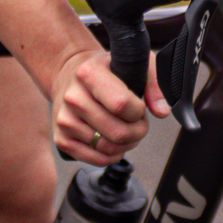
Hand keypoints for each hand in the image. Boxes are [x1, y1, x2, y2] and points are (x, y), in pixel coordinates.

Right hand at [49, 45, 169, 164]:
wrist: (70, 76)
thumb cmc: (105, 70)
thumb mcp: (132, 63)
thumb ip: (153, 83)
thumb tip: (161, 111)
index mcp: (88, 73)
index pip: (121, 104)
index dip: (138, 112)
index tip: (138, 106)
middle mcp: (72, 97)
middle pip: (118, 132)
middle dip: (137, 132)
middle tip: (137, 123)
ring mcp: (65, 120)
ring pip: (108, 148)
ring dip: (126, 144)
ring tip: (126, 130)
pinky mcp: (62, 139)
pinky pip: (96, 159)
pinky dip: (112, 156)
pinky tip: (114, 142)